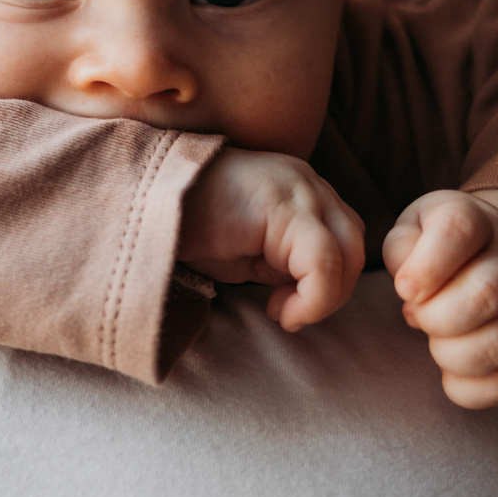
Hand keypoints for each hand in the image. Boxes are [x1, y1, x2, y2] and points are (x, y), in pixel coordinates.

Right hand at [176, 149, 365, 331]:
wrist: (143, 202)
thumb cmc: (188, 228)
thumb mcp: (247, 249)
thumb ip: (284, 262)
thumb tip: (307, 293)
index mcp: (302, 190)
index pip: (345, 239)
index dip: (328, 283)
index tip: (284, 306)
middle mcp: (308, 183)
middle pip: (354, 244)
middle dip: (332, 292)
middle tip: (288, 312)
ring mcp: (300, 190)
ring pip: (348, 252)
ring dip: (324, 296)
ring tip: (282, 311)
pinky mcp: (284, 207)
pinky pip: (323, 261)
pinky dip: (313, 297)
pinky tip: (280, 311)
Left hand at [381, 189, 497, 408]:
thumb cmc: (438, 246)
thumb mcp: (414, 228)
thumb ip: (403, 248)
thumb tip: (410, 288)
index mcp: (475, 222)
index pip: (459, 230)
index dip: (427, 264)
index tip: (405, 288)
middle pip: (488, 292)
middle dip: (438, 316)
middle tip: (418, 315)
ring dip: (453, 355)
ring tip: (435, 341)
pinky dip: (469, 390)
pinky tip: (449, 373)